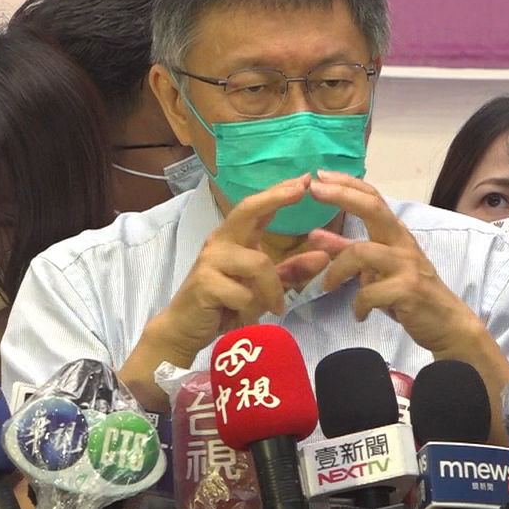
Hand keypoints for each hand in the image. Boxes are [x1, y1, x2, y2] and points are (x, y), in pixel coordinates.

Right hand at [149, 175, 329, 361]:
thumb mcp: (264, 288)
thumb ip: (291, 272)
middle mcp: (220, 242)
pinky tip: (241, 316)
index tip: (305, 179)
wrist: (186, 329)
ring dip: (271, 290)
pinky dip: (252, 308)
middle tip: (302, 189)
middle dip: (275, 197)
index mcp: (234, 238)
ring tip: (272, 308)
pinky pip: (244, 293)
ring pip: (258, 263)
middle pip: (247, 210)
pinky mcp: (204, 282)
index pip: (256, 208)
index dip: (279, 192)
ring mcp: (210, 260)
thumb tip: (323, 256)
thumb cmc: (226, 305)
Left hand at [307, 170, 483, 352]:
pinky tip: (360, 314)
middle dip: (342, 195)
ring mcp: (407, 265)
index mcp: (396, 234)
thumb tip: (314, 234)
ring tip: (328, 286)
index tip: (320, 175)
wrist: (446, 323)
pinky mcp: (408, 290)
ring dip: (337, 270)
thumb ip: (346, 251)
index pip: (373, 198)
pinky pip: (369, 292)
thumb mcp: (376, 269)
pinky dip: (358, 305)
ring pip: (362, 253)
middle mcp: (403, 243)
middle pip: (373, 209)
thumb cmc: (408, 293)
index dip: (347, 183)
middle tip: (314, 191)